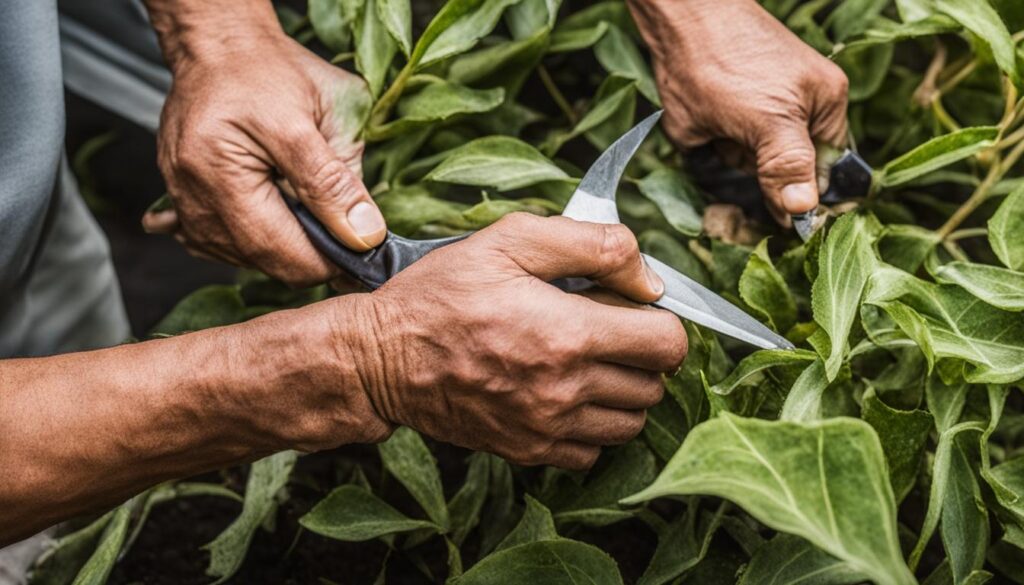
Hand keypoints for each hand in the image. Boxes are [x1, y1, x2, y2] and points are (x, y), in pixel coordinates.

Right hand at [143, 13, 383, 284]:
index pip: (285, 254)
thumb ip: (336, 183)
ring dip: (282, 245)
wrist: (219, 48)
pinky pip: (221, 246)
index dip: (331, 259)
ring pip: (244, 258)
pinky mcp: (179, 203)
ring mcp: (181, 202)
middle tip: (343, 225)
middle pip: (264, 262)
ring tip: (304, 205)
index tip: (363, 244)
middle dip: (310, 253)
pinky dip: (253, 240)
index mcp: (222, 172)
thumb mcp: (317, 116)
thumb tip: (364, 236)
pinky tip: (271, 212)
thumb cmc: (267, 71)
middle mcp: (192, 196)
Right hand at [345, 214, 687, 469]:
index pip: (667, 344)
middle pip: (653, 385)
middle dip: (640, 355)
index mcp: (569, 333)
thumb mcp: (510, 240)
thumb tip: (649, 279)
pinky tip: (563, 397)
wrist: (382, 357)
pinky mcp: (527, 451)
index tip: (633, 311)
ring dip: (621, 394)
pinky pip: (591, 453)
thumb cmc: (441, 294)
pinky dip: (590, 428)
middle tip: (603, 331)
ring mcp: (547, 428)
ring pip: (630, 424)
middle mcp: (566, 390)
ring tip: (586, 365)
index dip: (660, 321)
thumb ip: (592, 246)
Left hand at [629, 0, 848, 223]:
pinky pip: (723, 151)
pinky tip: (705, 128)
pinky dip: (711, 148)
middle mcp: (797, 112)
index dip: (800, 199)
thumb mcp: (768, 119)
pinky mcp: (725, 116)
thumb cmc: (727, 59)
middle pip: (783, 174)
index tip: (781, 221)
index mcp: (824, 107)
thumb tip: (803, 209)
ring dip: (730, 159)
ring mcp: (760, 113)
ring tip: (718, 128)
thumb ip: (788, 165)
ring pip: (749, 165)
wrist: (677, 20)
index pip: (824, 173)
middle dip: (757, 173)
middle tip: (739, 149)